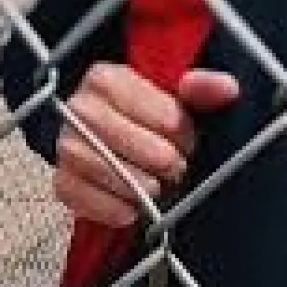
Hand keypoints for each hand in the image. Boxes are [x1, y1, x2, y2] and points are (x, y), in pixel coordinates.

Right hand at [55, 63, 239, 227]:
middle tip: (177, 168)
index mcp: (107, 78)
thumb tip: (226, 88)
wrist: (115, 144)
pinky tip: (132, 208)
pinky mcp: (61, 179)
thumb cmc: (148, 118)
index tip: (187, 140)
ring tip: (157, 187)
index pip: (161, 114)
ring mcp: (66, 144)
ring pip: (108, 171)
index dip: (182, 132)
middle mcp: (79, 107)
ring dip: (141, 186)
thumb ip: (203, 89)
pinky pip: (83, 198)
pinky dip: (113, 208)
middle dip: (164, 161)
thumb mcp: (177, 97)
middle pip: (133, 142)